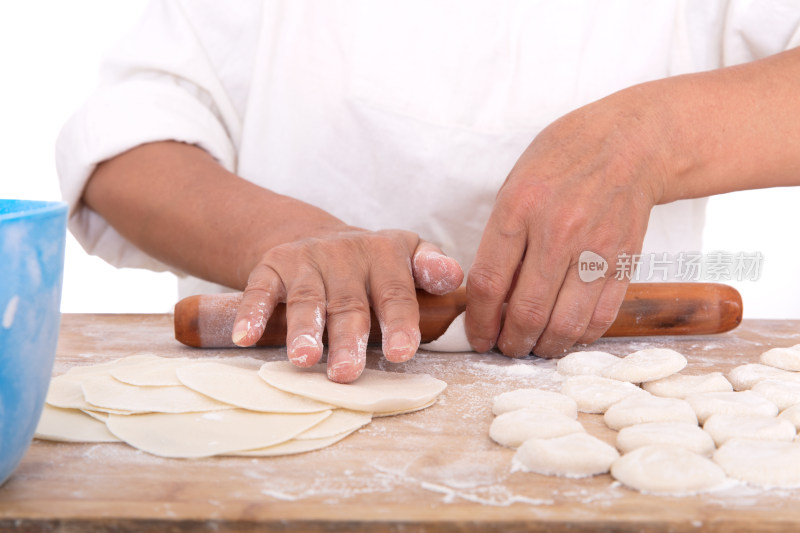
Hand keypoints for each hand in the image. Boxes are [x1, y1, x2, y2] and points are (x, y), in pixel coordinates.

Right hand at [231, 227, 462, 382]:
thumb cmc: (373, 265)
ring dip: (304, 330)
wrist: (318, 239)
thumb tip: (454, 279)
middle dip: (348, 339)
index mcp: (386, 253)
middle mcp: (346, 253)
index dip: (399, 323)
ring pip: (307, 298)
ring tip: (304, 360)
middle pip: (349, 303)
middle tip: (348, 373)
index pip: (396, 292)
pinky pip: (260, 289)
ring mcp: (307, 259)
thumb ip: (432, 269)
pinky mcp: (272, 266)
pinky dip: (252, 313)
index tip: (401, 353)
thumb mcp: (408, 256)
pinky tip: (246, 337)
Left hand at [466, 88, 665, 357]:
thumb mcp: (515, 183)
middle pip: (526, 312)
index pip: (488, 283)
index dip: (478, 321)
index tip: (477, 336)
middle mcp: (557, 231)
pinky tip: (567, 335)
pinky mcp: (625, 262)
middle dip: (509, 343)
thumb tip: (488, 293)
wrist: (632, 143)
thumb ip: (500, 236)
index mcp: (519, 208)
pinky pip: (600, 316)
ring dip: (544, 347)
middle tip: (505, 349)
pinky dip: (579, 336)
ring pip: (564, 324)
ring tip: (533, 347)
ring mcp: (595, 249)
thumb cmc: (565, 159)